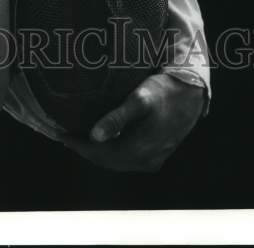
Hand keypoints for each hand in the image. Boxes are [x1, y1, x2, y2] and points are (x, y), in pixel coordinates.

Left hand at [61, 72, 203, 172]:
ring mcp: (152, 160)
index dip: (79, 145)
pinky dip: (111, 153)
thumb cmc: (165, 91)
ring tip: (78, 138)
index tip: (60, 134)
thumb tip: (94, 136)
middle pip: (107, 161)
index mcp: (140, 149)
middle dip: (84, 150)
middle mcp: (146, 160)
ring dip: (96, 152)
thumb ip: (117, 118)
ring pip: (116, 162)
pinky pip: (127, 160)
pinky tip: (102, 142)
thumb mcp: (140, 99)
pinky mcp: (157, 156)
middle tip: (65, 135)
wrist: (193, 95)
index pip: (100, 154)